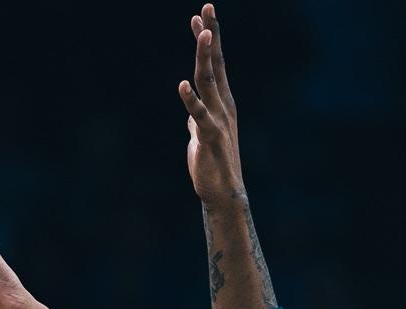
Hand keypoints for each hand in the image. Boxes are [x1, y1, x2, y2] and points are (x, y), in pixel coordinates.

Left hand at [179, 5, 246, 205]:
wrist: (223, 193)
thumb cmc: (212, 164)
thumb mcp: (202, 136)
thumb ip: (197, 121)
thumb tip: (190, 116)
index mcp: (221, 102)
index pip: (215, 64)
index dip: (208, 39)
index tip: (200, 15)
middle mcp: (223, 105)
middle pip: (215, 63)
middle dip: (210, 35)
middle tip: (206, 8)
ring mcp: (219, 119)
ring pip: (210, 82)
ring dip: (204, 57)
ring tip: (202, 34)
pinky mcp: (211, 138)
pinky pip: (200, 116)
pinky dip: (190, 100)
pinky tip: (182, 85)